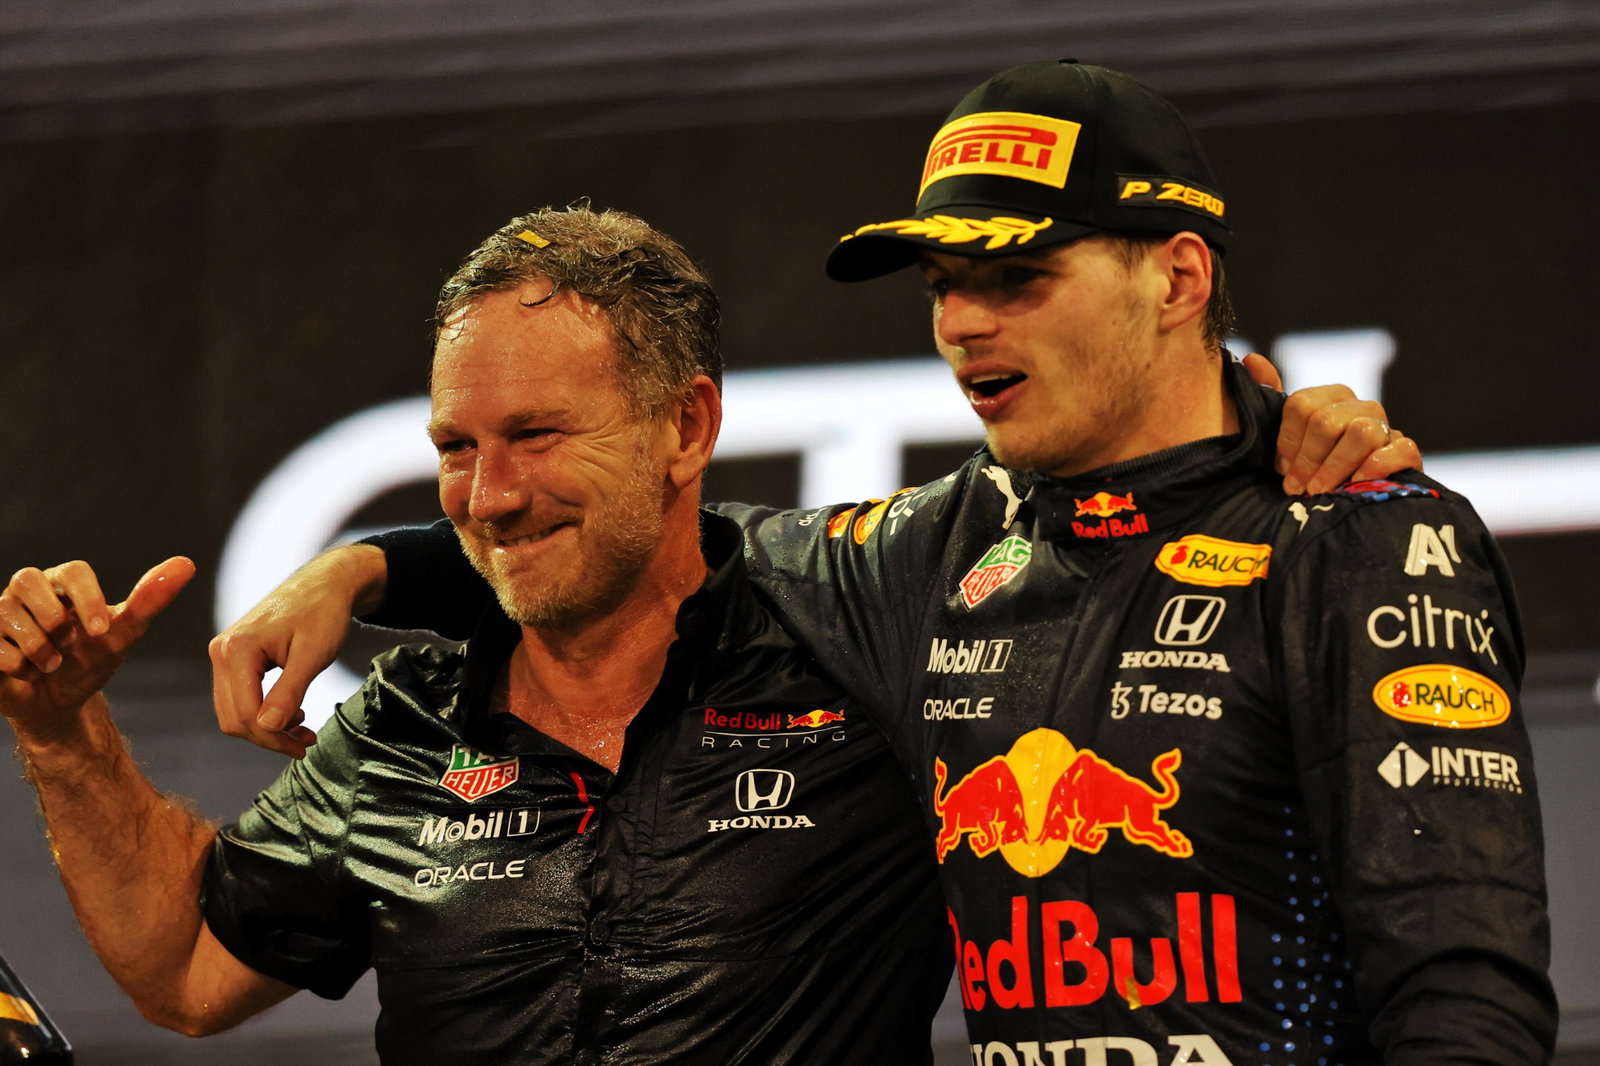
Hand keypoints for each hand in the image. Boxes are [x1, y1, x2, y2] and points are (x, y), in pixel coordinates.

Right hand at [0, 558, 194, 743]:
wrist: (60, 703)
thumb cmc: (92, 661)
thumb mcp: (122, 635)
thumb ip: (149, 600)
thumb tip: (186, 565)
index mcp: (64, 583)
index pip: (74, 571)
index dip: (88, 599)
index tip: (101, 631)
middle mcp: (28, 591)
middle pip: (28, 579)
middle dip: (52, 618)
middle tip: (68, 644)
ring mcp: (0, 611)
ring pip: (4, 611)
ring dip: (36, 646)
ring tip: (52, 664)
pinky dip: (11, 660)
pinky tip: (24, 671)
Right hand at [207, 544, 385, 758]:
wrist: (325, 583)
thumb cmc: (323, 612)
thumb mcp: (313, 655)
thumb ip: (289, 692)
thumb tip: (267, 727)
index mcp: (236, 649)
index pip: (245, 714)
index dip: (273, 738)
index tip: (304, 747)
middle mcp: (221, 651)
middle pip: (234, 717)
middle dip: (269, 737)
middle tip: (305, 743)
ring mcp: (224, 653)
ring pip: (234, 711)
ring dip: (267, 727)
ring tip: (303, 729)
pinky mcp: (234, 656)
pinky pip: (240, 696)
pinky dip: (263, 712)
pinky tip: (292, 713)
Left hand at [1241, 353, 1422, 494]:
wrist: (1351, 496)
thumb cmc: (1313, 465)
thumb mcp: (1286, 436)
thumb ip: (1271, 397)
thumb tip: (1251, 360)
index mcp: (1330, 398)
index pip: (1302, 405)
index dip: (1288, 440)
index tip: (1279, 468)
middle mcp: (1360, 406)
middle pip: (1328, 421)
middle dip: (1307, 459)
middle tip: (1295, 487)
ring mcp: (1386, 427)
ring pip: (1362, 433)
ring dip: (1335, 466)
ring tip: (1318, 491)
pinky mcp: (1407, 451)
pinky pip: (1401, 448)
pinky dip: (1377, 466)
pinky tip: (1356, 483)